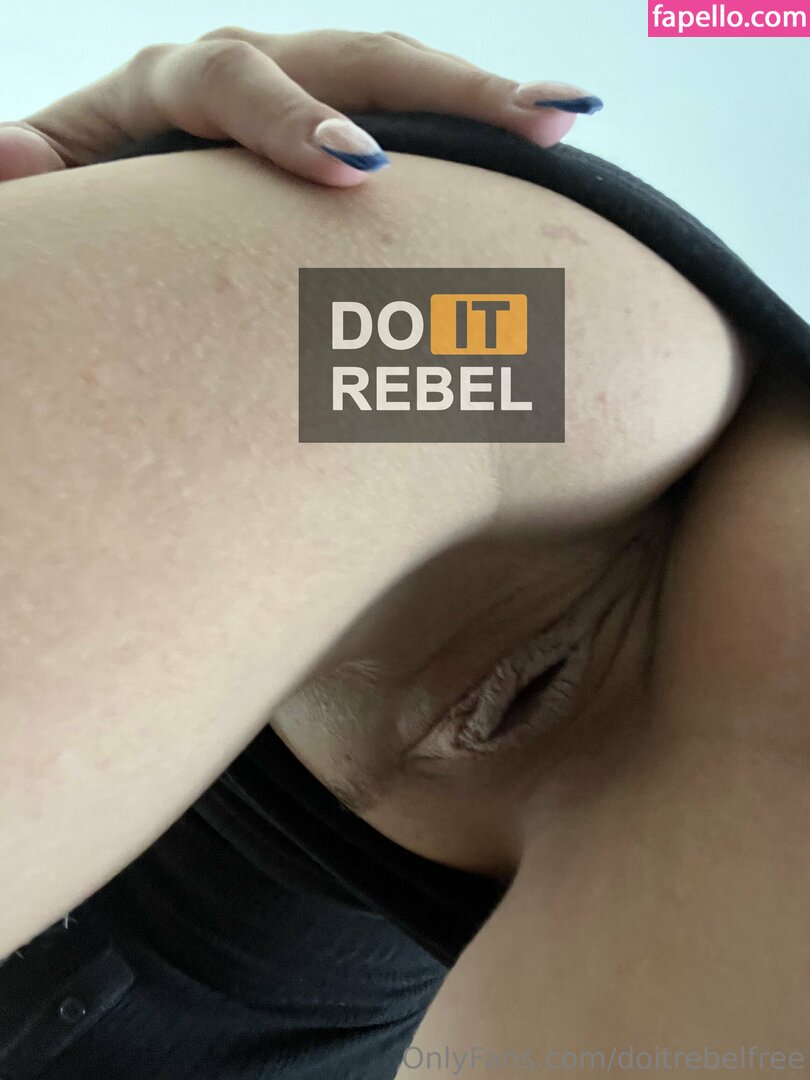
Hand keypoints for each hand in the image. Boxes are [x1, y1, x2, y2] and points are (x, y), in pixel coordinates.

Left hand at [0, 27, 602, 186]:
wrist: (115, 181)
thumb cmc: (87, 195)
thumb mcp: (48, 184)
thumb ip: (30, 179)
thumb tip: (12, 153)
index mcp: (171, 81)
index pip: (235, 83)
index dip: (295, 122)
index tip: (359, 173)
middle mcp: (252, 68)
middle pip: (351, 57)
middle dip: (446, 89)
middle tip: (539, 120)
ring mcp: (307, 89)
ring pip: (402, 75)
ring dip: (488, 96)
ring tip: (571, 119)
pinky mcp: (343, 119)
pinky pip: (415, 114)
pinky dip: (478, 128)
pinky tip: (548, 140)